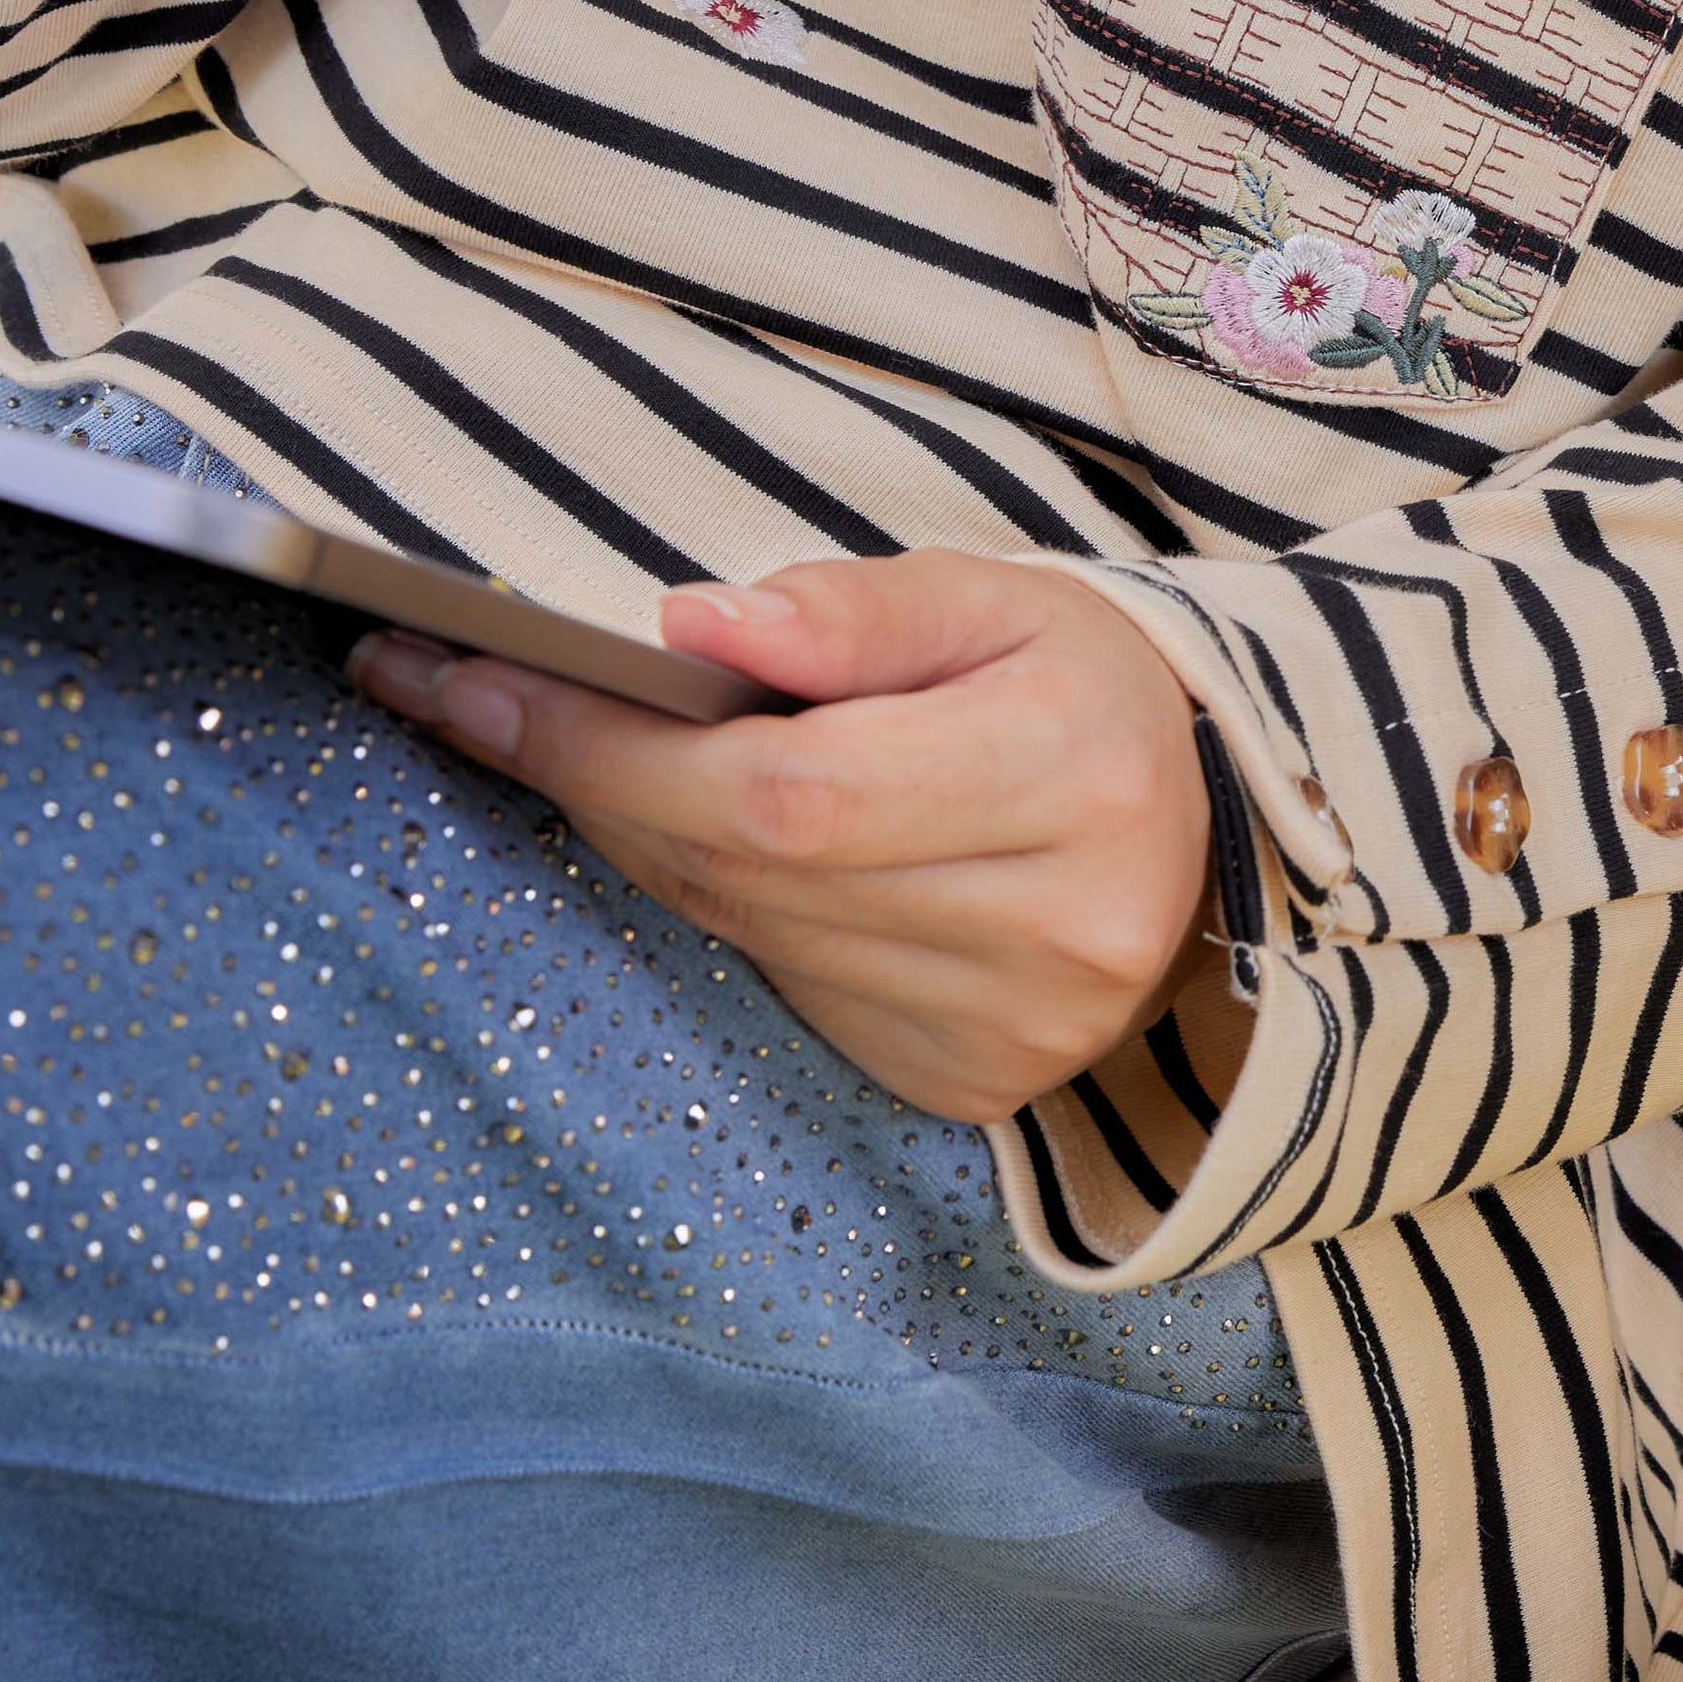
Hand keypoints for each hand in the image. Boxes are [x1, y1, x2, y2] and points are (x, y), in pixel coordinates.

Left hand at [350, 555, 1223, 1128]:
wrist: (1205, 834)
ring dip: (647, 838)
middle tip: (477, 695)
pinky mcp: (972, 1083)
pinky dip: (735, 907)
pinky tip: (728, 844)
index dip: (618, 746)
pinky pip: (788, 987)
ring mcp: (1014, 1028)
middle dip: (595, 777)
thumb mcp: (994, 598)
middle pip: (751, 868)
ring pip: (751, 931)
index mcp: (1073, 774)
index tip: (478, 680)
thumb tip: (689, 623)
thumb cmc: (1081, 689)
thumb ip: (849, 611)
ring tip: (590, 746)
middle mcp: (1056, 927)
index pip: (789, 789)